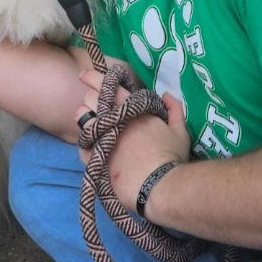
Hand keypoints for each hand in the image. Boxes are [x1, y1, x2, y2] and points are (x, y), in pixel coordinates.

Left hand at [77, 69, 190, 210]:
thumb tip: (166, 94)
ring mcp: (102, 138)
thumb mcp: (180, 131)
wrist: (159, 186)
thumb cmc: (171, 158)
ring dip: (83, 117)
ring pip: (82, 118)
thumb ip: (174, 109)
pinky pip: (81, 146)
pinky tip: (90, 146)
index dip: (94, 77)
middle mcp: (115, 120)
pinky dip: (84, 143)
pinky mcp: (96, 159)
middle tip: (91, 103)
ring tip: (87, 122)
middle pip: (92, 99)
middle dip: (90, 98)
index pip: (110, 86)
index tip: (85, 75)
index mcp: (134, 110)